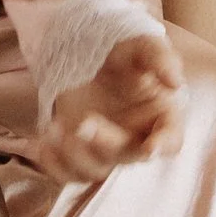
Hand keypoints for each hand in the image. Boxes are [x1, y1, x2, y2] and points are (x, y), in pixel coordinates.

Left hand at [41, 28, 184, 178]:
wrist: (87, 48)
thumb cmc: (123, 49)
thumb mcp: (142, 44)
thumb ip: (160, 58)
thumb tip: (175, 81)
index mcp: (160, 116)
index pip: (171, 139)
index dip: (164, 145)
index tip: (151, 148)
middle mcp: (136, 138)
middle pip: (128, 155)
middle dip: (106, 142)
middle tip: (84, 123)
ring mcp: (106, 148)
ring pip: (96, 170)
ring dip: (75, 156)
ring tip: (54, 129)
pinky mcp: (79, 152)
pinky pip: (68, 172)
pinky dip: (53, 166)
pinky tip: (40, 144)